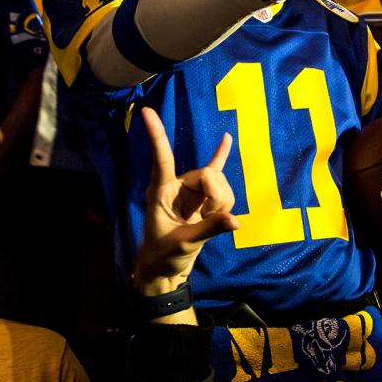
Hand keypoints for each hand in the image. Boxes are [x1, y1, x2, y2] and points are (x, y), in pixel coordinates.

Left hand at [133, 108, 238, 294]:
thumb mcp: (184, 245)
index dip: (157, 136)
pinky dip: (221, 156)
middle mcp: (175, 185)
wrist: (164, 268)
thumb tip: (235, 221)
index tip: (146, 112)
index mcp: (160, 192)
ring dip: (222, 203)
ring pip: (220, 184)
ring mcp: (190, 189)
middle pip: (208, 176)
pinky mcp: (201, 196)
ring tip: (210, 221)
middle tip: (210, 220)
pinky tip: (226, 139)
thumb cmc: (164, 256)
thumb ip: (208, 230)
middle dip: (217, 198)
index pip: (161, 159)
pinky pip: (215, 172)